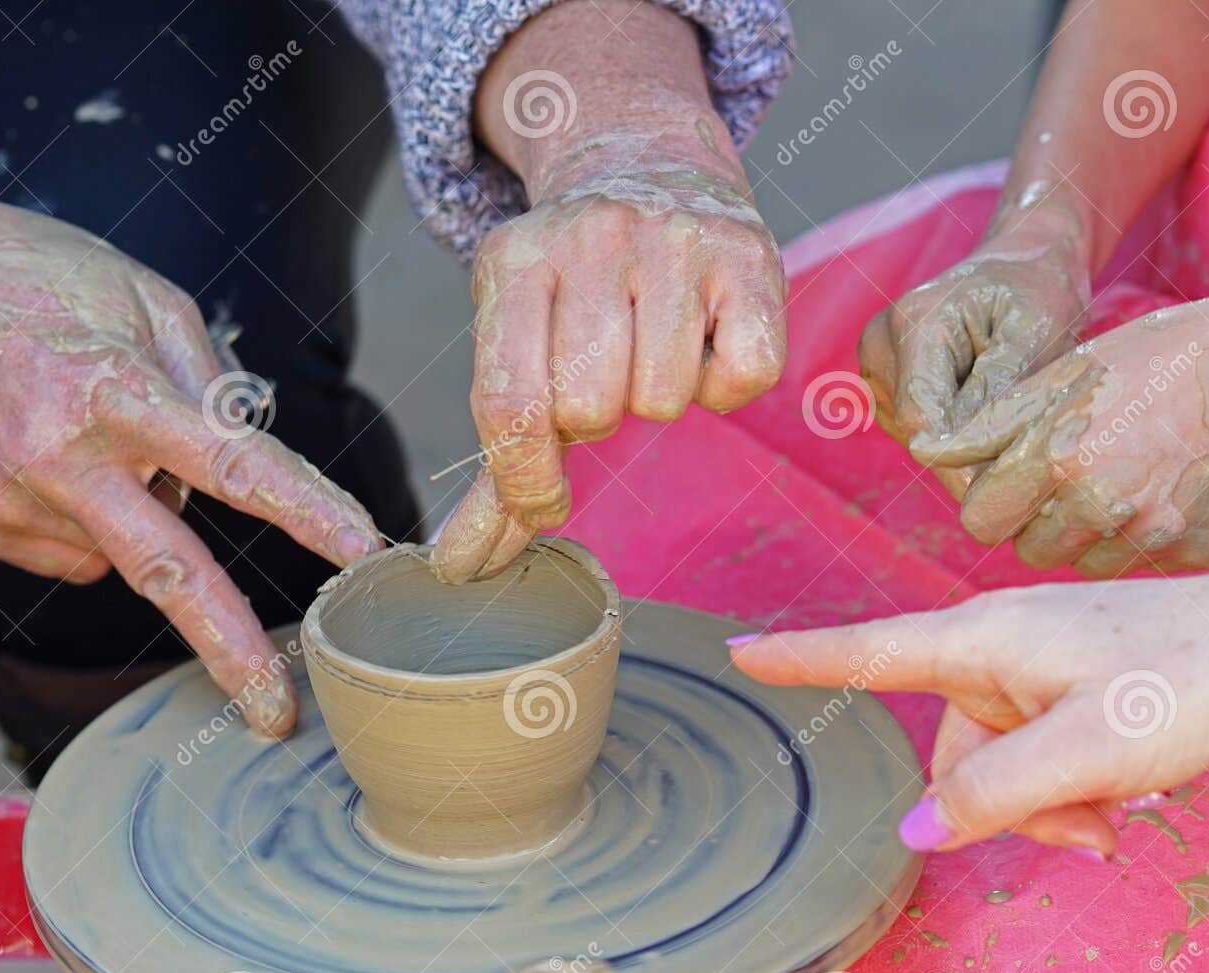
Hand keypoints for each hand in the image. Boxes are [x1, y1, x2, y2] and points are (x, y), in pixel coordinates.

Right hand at [0, 172, 383, 733]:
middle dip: (231, 647)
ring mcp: (12, 500)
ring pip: (128, 556)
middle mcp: (57, 456)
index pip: (233, 463)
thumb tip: (257, 470)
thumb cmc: (43, 277)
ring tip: (103, 438)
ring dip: (149, 518)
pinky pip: (81, 554)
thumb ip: (213, 388)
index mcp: (113, 390)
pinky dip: (99, 522)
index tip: (362, 550)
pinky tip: (65, 464)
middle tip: (278, 714)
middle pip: (167, 570)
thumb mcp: (151, 300)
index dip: (305, 511)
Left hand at [431, 145, 786, 582]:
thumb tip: (461, 567)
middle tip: (608, 372)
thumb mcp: (517, 345)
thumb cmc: (577, 289)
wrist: (652, 169)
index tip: (545, 499)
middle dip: (600, 415)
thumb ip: (496, 462)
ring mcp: (672, 240)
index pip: (510, 404)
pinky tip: (709, 341)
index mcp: (512, 263)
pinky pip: (742, 379)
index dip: (526, 479)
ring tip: (656, 345)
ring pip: (665, 398)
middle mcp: (589, 239)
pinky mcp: (747, 256)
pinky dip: (728, 386)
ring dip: (663, 396)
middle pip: (591, 409)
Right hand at [729, 572, 1208, 874]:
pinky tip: (1134, 794)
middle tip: (1094, 832)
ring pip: (1005, 763)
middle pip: (957, 750)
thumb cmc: (1188, 681)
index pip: (870, 650)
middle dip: (1010, 807)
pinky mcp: (1080, 684)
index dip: (800, 658)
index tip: (737, 652)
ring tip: (1123, 817)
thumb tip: (917, 832)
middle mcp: (1003, 645)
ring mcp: (1044, 665)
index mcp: (986, 639)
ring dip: (1053, 806)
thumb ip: (996, 794)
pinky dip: (1076, 786)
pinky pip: (1045, 752)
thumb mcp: (1089, 750)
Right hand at [857, 185, 1088, 498]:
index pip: (921, 419)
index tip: (1013, 459)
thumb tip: (957, 448)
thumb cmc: (1037, 292)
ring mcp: (876, 366)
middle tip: (1021, 421)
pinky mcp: (884, 384)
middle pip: (916, 433)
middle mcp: (880, 346)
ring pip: (916, 438)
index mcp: (913, 324)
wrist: (1022, 265)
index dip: (965, 452)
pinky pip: (918, 430)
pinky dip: (954, 429)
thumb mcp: (1034, 335)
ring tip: (999, 398)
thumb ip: (994, 391)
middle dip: (969, 444)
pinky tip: (980, 400)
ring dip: (963, 438)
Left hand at [920, 262, 1208, 574]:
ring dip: (1088, 535)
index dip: (993, 500)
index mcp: (1057, 455)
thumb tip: (923, 453)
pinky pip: (1139, 566)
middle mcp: (1101, 503)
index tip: (1013, 481)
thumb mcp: (1066, 374)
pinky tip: (1165, 494)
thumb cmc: (1160, 359)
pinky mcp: (1195, 554)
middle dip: (1039, 521)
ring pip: (1082, 563)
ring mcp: (1153, 535)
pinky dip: (1141, 541)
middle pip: (1029, 549)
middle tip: (1074, 476)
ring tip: (1122, 480)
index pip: (980, 520)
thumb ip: (990, 425)